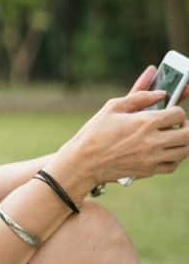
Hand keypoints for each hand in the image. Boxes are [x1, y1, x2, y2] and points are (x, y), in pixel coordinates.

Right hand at [60, 67, 188, 186]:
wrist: (84, 162)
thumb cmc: (95, 132)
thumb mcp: (112, 107)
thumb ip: (139, 96)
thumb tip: (160, 93)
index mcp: (145, 122)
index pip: (178, 113)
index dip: (176, 109)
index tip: (169, 110)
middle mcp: (153, 141)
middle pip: (188, 133)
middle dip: (186, 125)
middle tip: (178, 123)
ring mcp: (153, 158)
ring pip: (185, 150)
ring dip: (184, 141)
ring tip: (174, 136)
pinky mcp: (149, 171)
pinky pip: (174, 165)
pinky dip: (175, 157)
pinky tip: (165, 150)